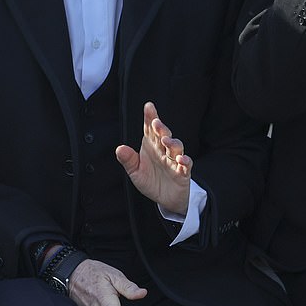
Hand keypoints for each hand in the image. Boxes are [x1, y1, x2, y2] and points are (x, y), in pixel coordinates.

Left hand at [116, 101, 191, 215]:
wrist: (165, 199)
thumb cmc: (151, 181)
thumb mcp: (135, 172)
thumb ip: (128, 160)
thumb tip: (119, 148)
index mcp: (151, 146)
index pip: (150, 129)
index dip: (150, 117)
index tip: (149, 106)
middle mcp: (163, 150)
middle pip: (164, 135)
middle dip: (161, 128)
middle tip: (156, 123)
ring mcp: (174, 160)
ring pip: (176, 147)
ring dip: (172, 142)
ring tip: (166, 141)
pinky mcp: (183, 172)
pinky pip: (186, 164)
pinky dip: (185, 160)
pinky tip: (180, 159)